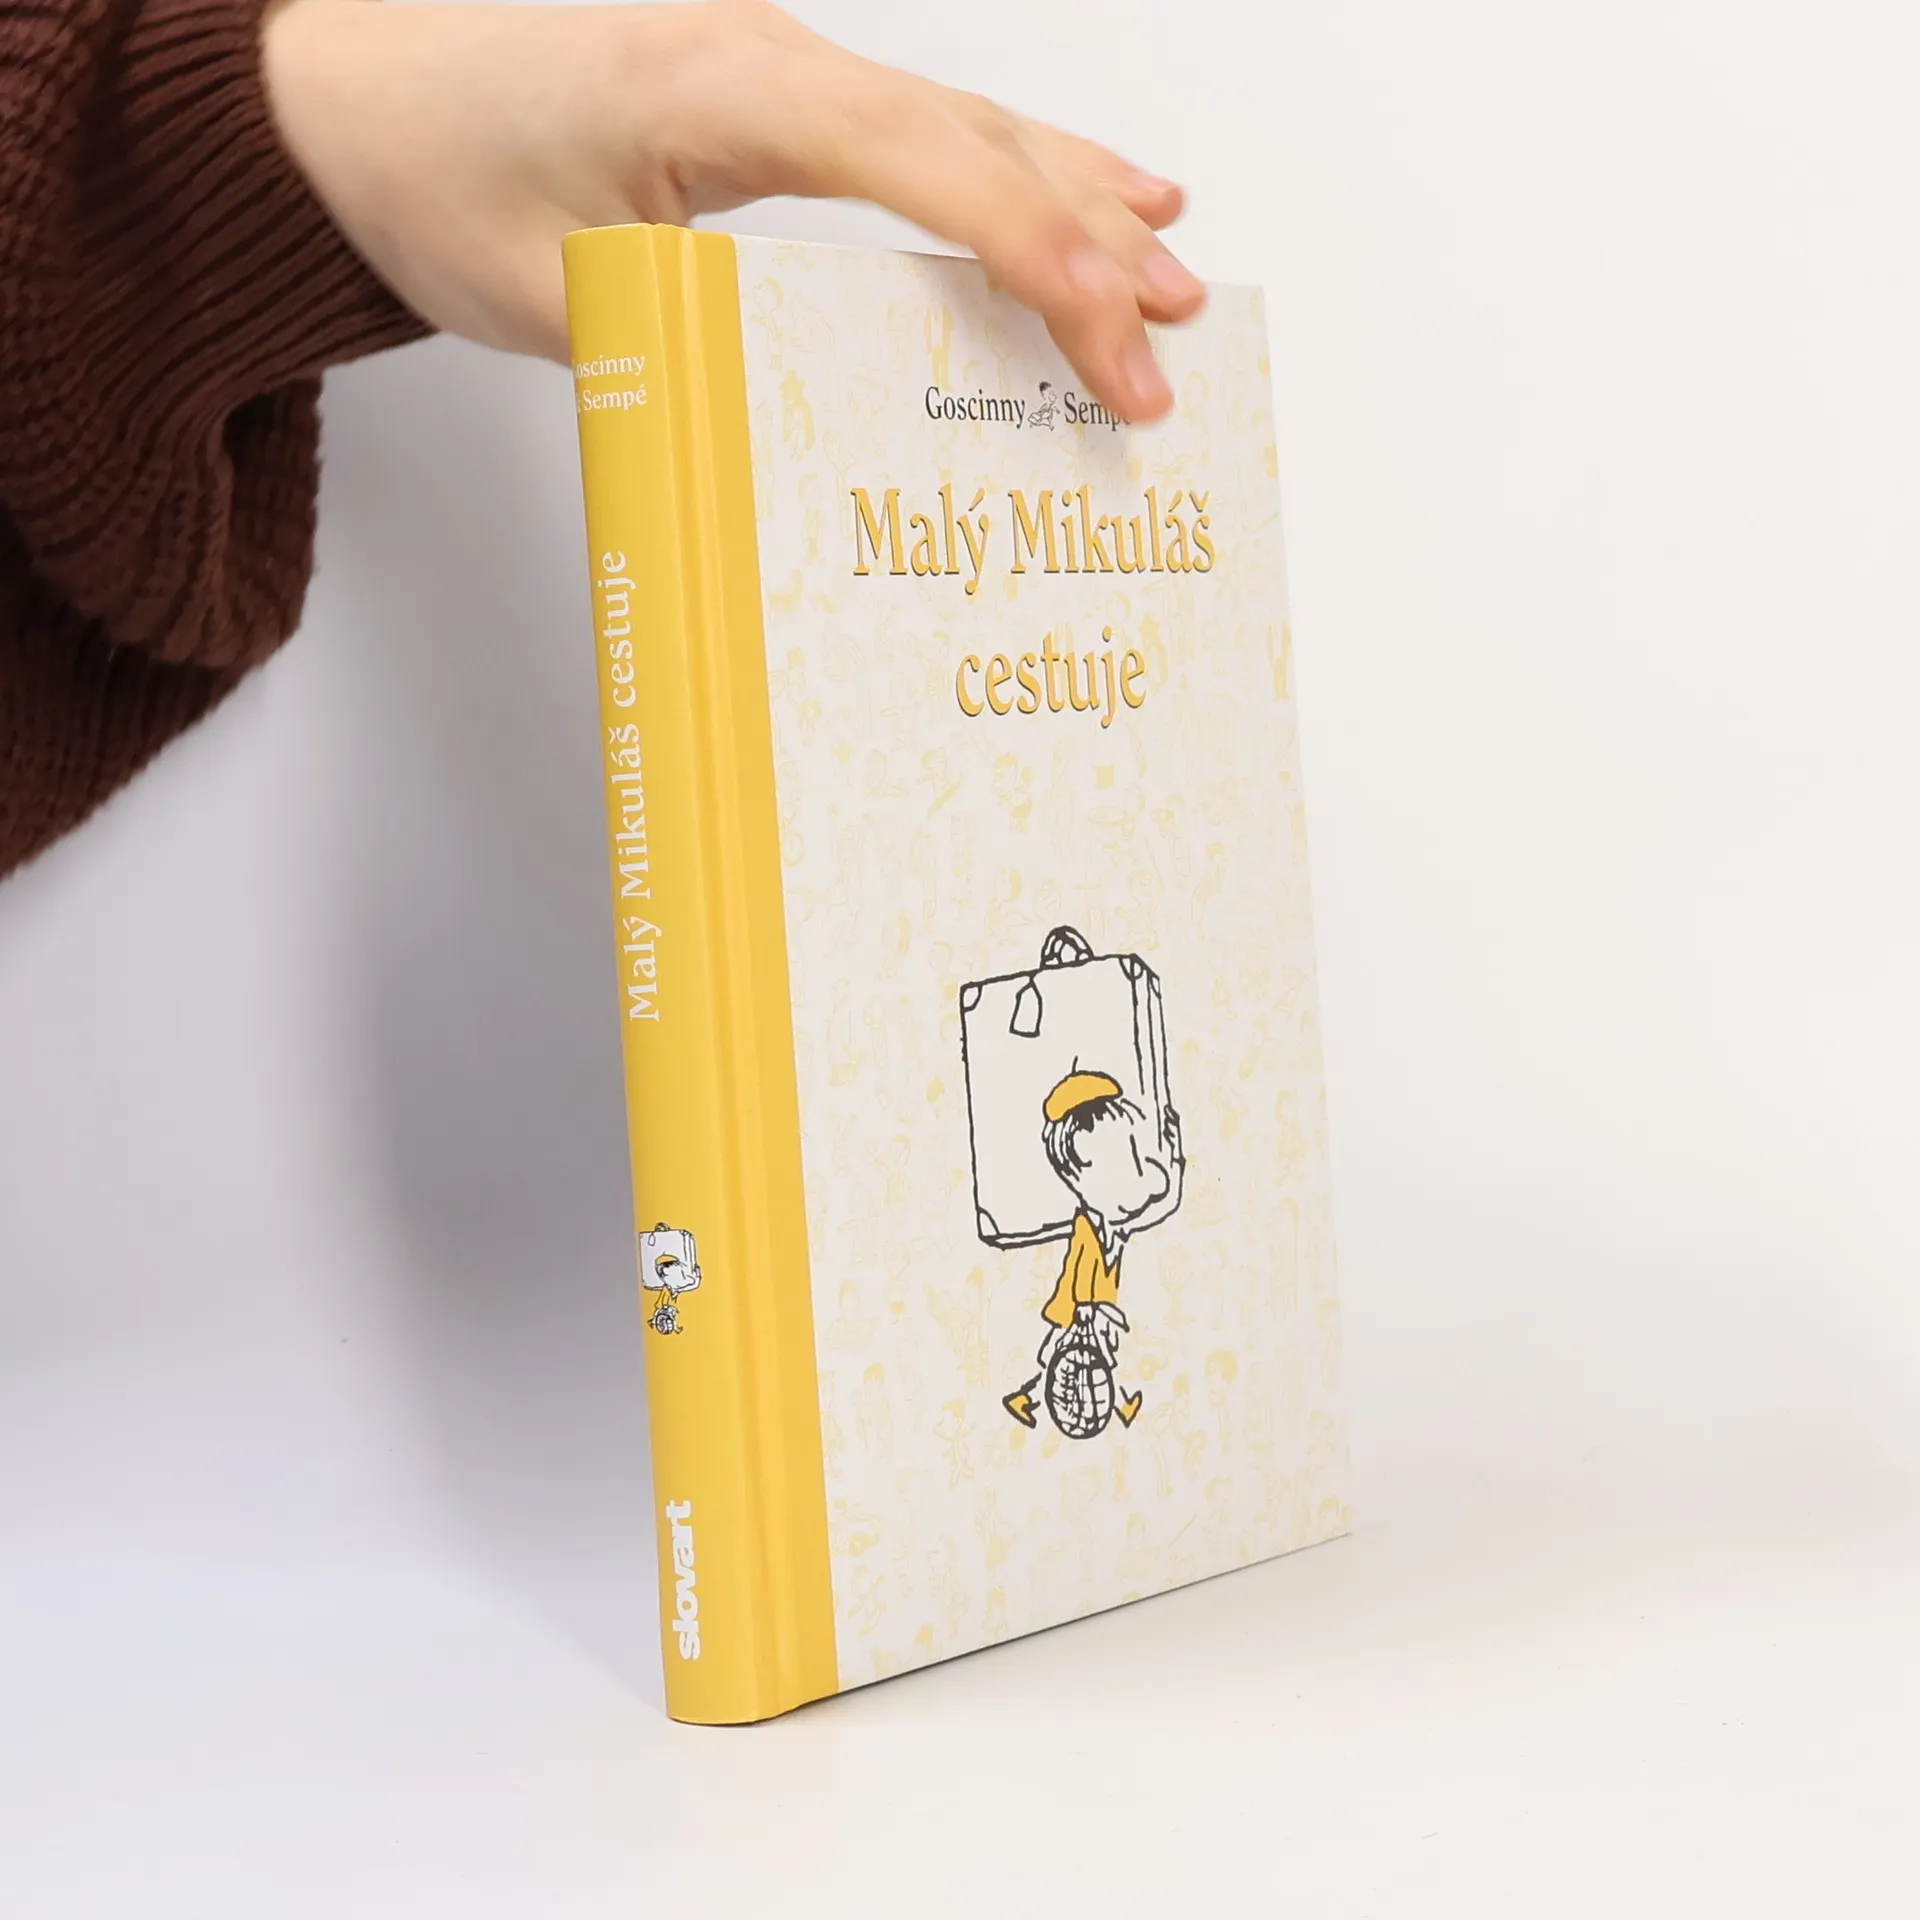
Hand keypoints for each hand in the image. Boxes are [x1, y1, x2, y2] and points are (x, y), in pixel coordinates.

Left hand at [262, 0, 1205, 419]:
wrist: (340, 95)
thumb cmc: (426, 171)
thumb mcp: (551, 294)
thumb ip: (690, 347)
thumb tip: (809, 440)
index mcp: (716, 89)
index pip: (919, 161)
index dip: (1032, 248)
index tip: (1110, 335)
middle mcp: (767, 55)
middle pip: (971, 140)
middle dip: (1086, 243)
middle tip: (1171, 340)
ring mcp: (776, 63)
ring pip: (963, 120)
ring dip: (1076, 193)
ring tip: (1171, 261)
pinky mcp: (771, 94)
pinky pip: (919, 124)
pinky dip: (1012, 162)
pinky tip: (1079, 182)